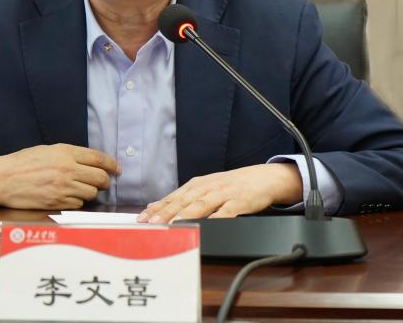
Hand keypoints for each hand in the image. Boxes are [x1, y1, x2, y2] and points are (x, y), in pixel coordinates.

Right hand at [0, 144, 119, 209]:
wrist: (2, 179)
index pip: (98, 158)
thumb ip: (70, 155)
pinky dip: (77, 202)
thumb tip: (90, 162)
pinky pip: (78, 205)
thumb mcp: (48, 150)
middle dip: (104, 181)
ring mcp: (63, 188)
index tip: (116, 169)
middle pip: (100, 178)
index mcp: (66, 152)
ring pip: (91, 194)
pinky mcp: (57, 203)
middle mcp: (67, 170)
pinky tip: (69, 197)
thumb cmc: (23, 162)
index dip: (111, 164)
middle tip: (103, 182)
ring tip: (82, 189)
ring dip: (91, 192)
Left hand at [137, 163, 302, 223]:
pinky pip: (226, 211)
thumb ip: (181, 198)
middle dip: (166, 213)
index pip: (173, 197)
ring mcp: (223, 194)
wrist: (261, 178)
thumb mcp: (204, 187)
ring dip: (186, 214)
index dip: (157, 208)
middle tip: (150, 223)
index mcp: (197, 185)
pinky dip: (216, 218)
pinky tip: (207, 225)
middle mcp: (207, 187)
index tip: (141, 219)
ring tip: (172, 225)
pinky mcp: (239, 201)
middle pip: (183, 201)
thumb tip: (153, 206)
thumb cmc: (230, 186)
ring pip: (201, 204)